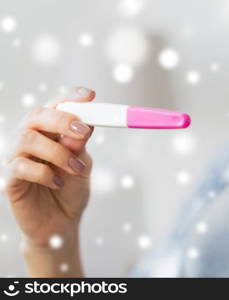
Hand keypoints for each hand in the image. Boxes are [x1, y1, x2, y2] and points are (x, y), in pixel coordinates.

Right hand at [5, 86, 94, 249]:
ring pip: (28, 139)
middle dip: (62, 119)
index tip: (90, 95)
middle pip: (37, 115)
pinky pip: (20, 166)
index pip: (55, 106)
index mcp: (48, 132)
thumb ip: (79, 146)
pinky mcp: (8, 179)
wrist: (61, 222)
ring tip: (76, 168)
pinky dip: (45, 173)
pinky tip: (58, 183)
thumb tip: (82, 126)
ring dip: (58, 152)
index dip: (71, 97)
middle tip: (83, 131)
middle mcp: (29, 139)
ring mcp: (16, 157)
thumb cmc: (71, 189)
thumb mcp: (82, 164)